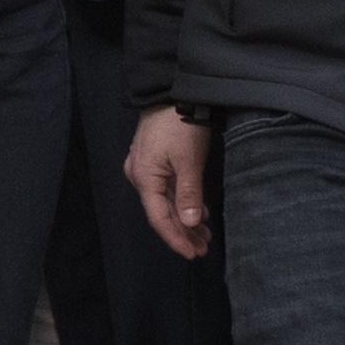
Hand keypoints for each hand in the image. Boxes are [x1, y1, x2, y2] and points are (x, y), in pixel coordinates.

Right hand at [124, 108, 212, 259]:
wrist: (172, 90)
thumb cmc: (180, 124)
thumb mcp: (188, 160)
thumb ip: (189, 194)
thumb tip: (191, 223)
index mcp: (144, 178)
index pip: (159, 218)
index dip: (176, 238)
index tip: (193, 254)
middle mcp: (140, 176)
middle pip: (161, 212)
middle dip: (183, 232)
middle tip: (203, 249)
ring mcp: (146, 168)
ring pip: (165, 202)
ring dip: (185, 219)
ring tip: (205, 236)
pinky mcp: (155, 160)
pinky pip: (167, 189)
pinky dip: (183, 203)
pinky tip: (199, 213)